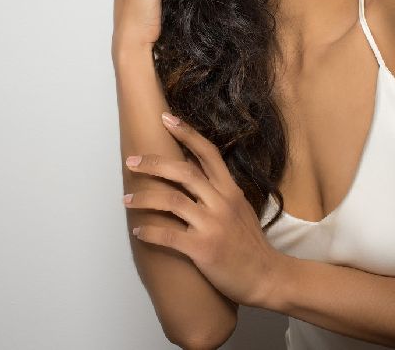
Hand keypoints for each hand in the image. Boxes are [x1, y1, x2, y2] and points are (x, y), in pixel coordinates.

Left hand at [122, 112, 286, 308]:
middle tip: (131, 161)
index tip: (166, 118)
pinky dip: (150, 232)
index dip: (186, 133)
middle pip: (184, 172)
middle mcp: (221, 202)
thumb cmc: (250, 243)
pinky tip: (139, 231)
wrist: (267, 277)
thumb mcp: (240, 207)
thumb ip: (219, 187)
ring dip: (145, 198)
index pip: (207, 153)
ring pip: (172, 201)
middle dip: (154, 163)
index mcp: (230, 190)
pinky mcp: (203, 249)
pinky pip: (169, 236)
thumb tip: (192, 164)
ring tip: (127, 199)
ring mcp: (212, 225)